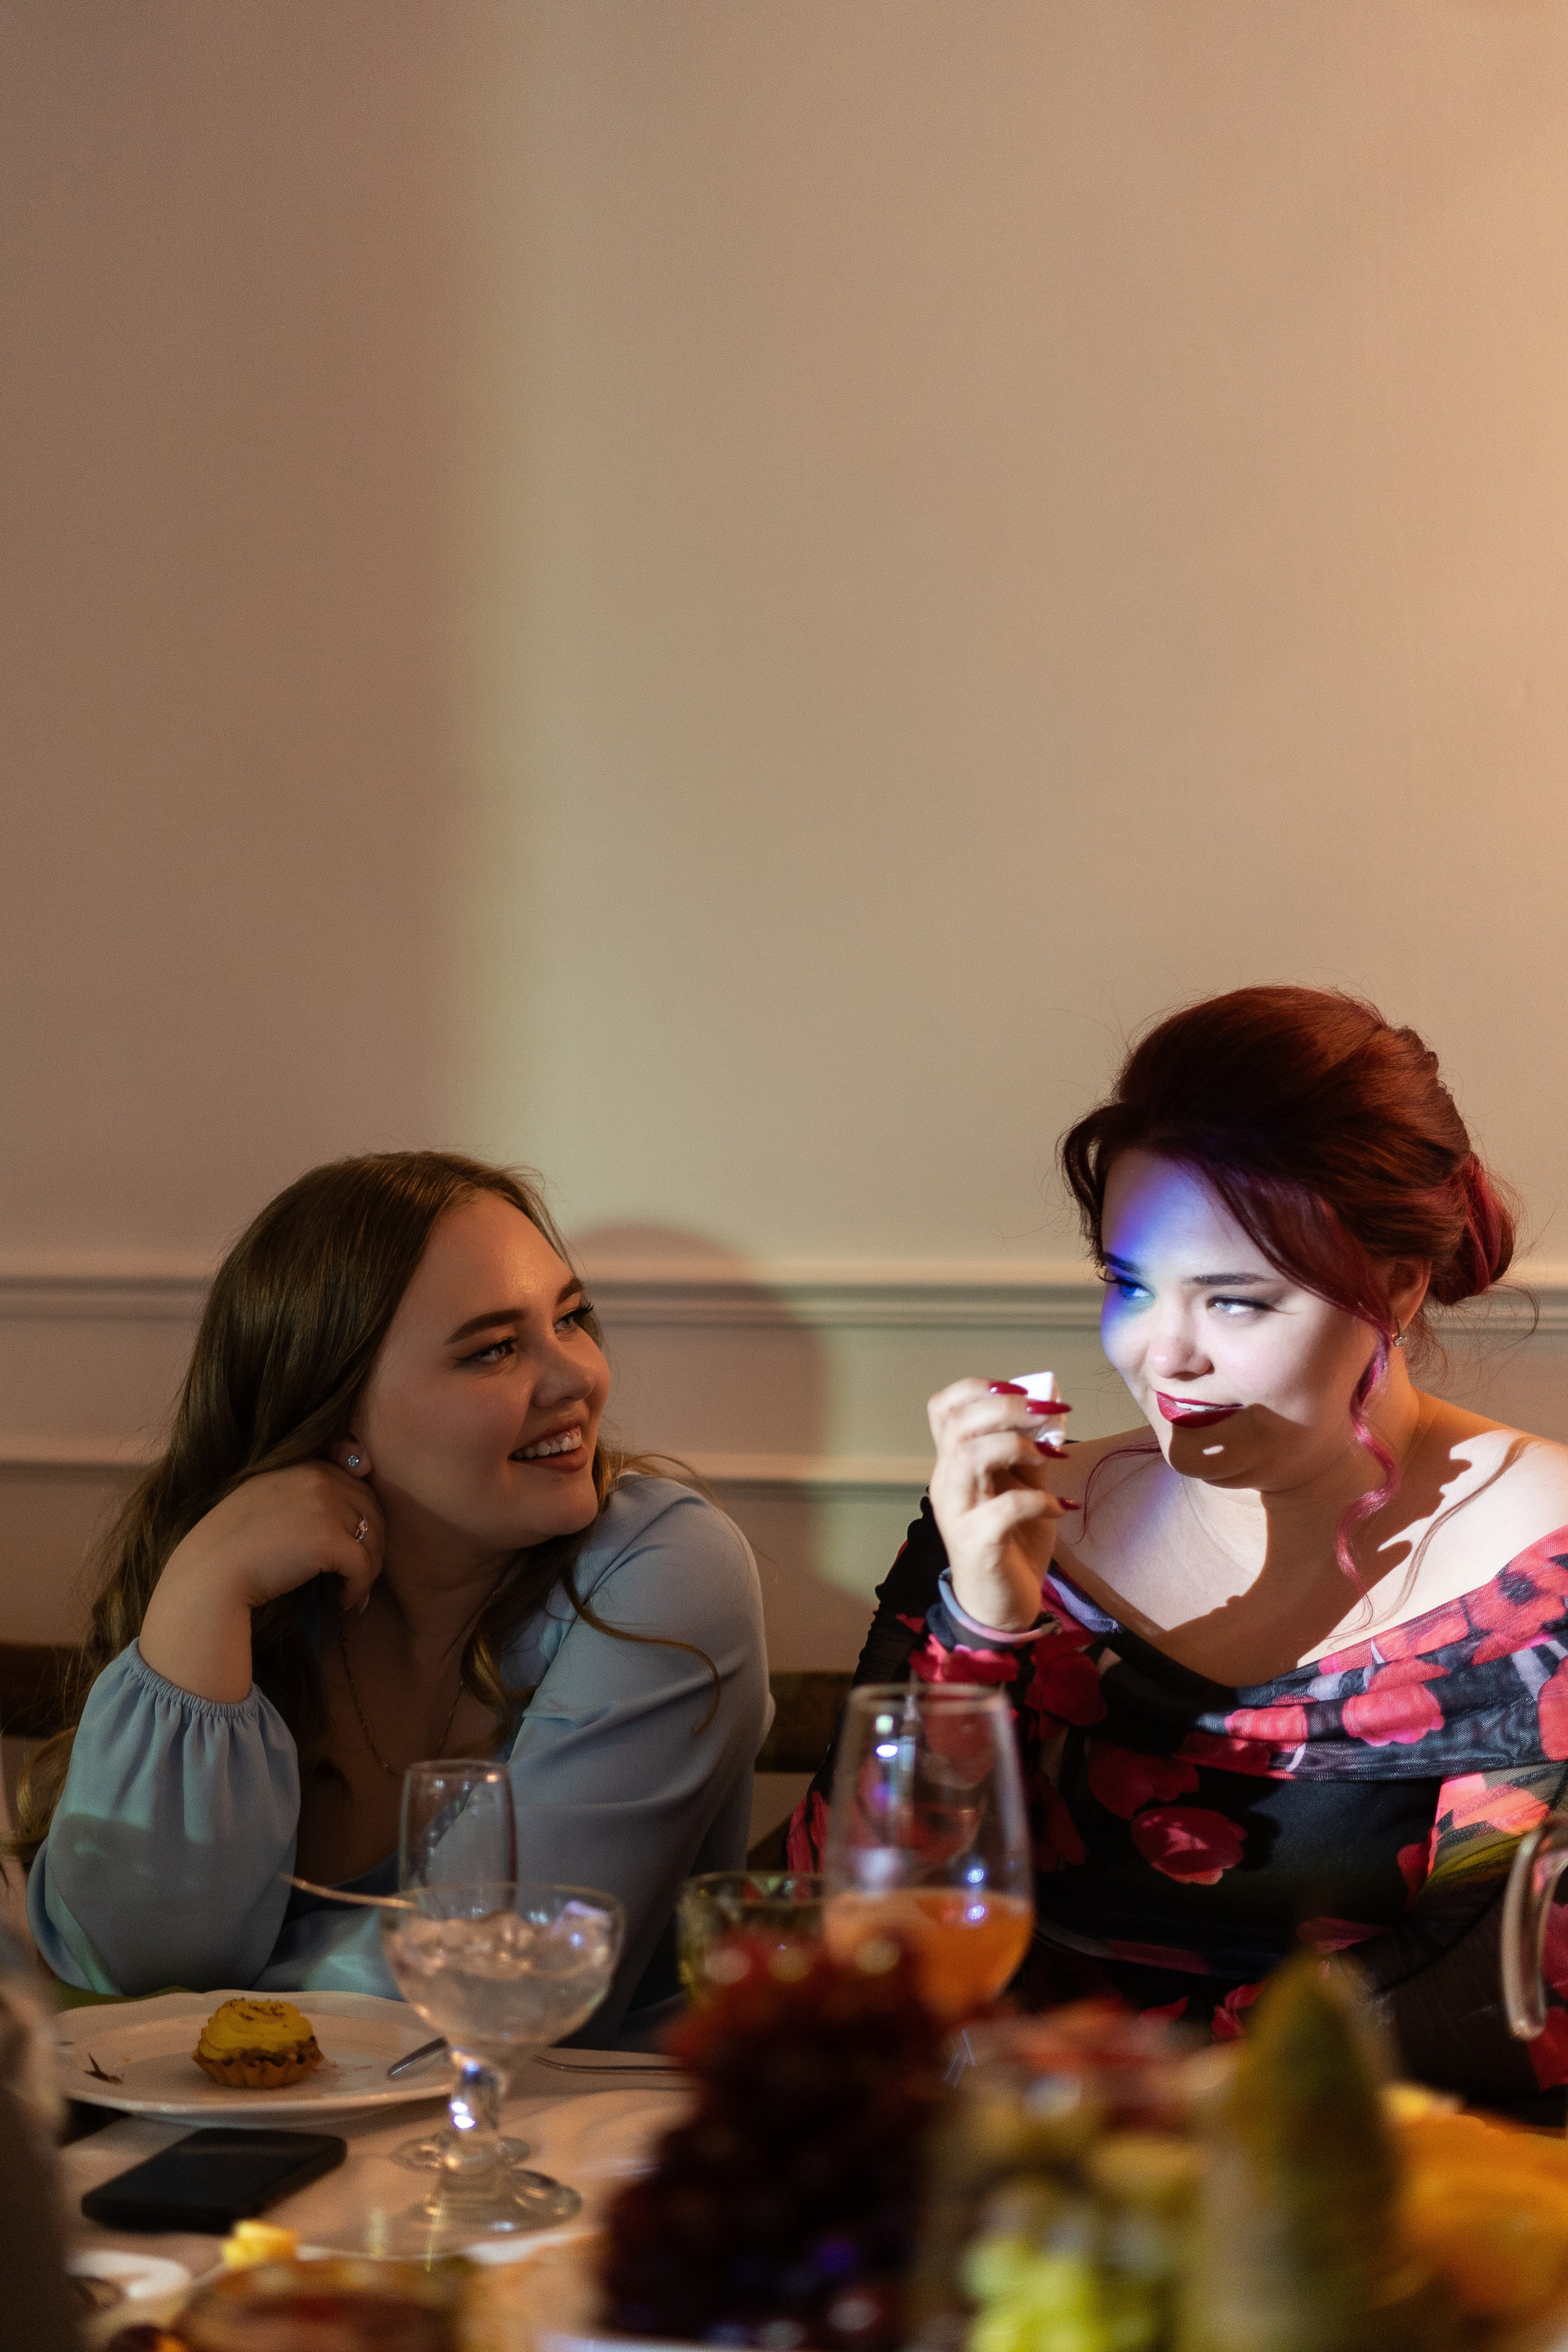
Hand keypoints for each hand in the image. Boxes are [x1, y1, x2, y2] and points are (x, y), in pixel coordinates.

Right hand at [140, 1463, 384, 1702]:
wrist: (209, 1573)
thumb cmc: (231, 1544)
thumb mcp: (265, 1497)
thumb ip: (302, 1490)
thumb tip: (348, 1505)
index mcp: (304, 1464)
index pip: (358, 1485)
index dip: (365, 1516)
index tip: (359, 1542)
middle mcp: (319, 1478)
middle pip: (373, 1510)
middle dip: (373, 1544)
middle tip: (361, 1573)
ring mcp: (325, 1506)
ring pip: (374, 1539)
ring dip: (369, 1569)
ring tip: (352, 1589)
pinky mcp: (328, 1540)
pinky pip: (363, 1566)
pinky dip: (359, 1588)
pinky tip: (344, 1601)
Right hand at [927, 1378, 1075, 1633]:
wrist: (1002, 1607)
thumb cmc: (1012, 1544)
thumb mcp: (1024, 1487)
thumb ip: (1030, 1452)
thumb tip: (1050, 1413)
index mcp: (954, 1464)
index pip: (943, 1408)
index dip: (978, 1387)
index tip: (1022, 1391)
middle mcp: (947, 1483)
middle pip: (958, 1424)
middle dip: (1006, 1407)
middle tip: (1046, 1414)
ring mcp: (958, 1513)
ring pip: (969, 1456)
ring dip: (1015, 1445)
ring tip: (1047, 1457)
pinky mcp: (977, 1543)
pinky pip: (1005, 1508)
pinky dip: (1040, 1500)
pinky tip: (1061, 1509)